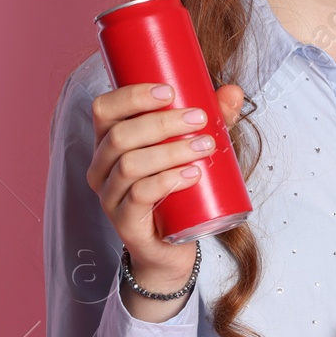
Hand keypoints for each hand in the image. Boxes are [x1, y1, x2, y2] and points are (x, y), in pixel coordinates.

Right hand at [86, 82, 245, 316]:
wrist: (172, 246)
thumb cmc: (178, 189)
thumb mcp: (194, 148)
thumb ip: (214, 119)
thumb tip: (234, 91)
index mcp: (109, 143)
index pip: (104, 110)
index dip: (132, 96)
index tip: (170, 91)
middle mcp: (101, 168)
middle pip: (120, 136)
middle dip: (163, 123)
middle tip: (200, 119)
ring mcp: (109, 197)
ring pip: (130, 165)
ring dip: (171, 151)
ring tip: (204, 146)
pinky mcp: (125, 222)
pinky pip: (139, 196)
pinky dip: (167, 181)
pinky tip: (191, 174)